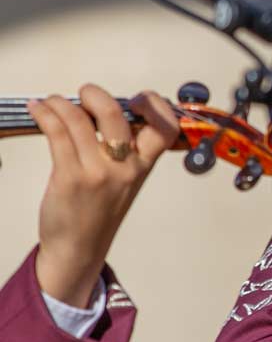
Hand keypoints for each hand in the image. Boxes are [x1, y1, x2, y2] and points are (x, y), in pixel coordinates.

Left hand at [32, 85, 178, 307]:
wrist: (80, 247)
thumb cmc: (99, 211)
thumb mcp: (124, 181)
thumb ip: (123, 151)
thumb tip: (99, 111)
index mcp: (144, 167)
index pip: (166, 129)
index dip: (155, 105)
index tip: (136, 99)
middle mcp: (126, 168)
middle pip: (115, 114)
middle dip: (94, 94)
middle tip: (82, 94)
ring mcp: (98, 173)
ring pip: (78, 119)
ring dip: (59, 102)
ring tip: (49, 102)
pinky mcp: (70, 177)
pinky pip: (57, 133)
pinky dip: (44, 114)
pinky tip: (37, 111)